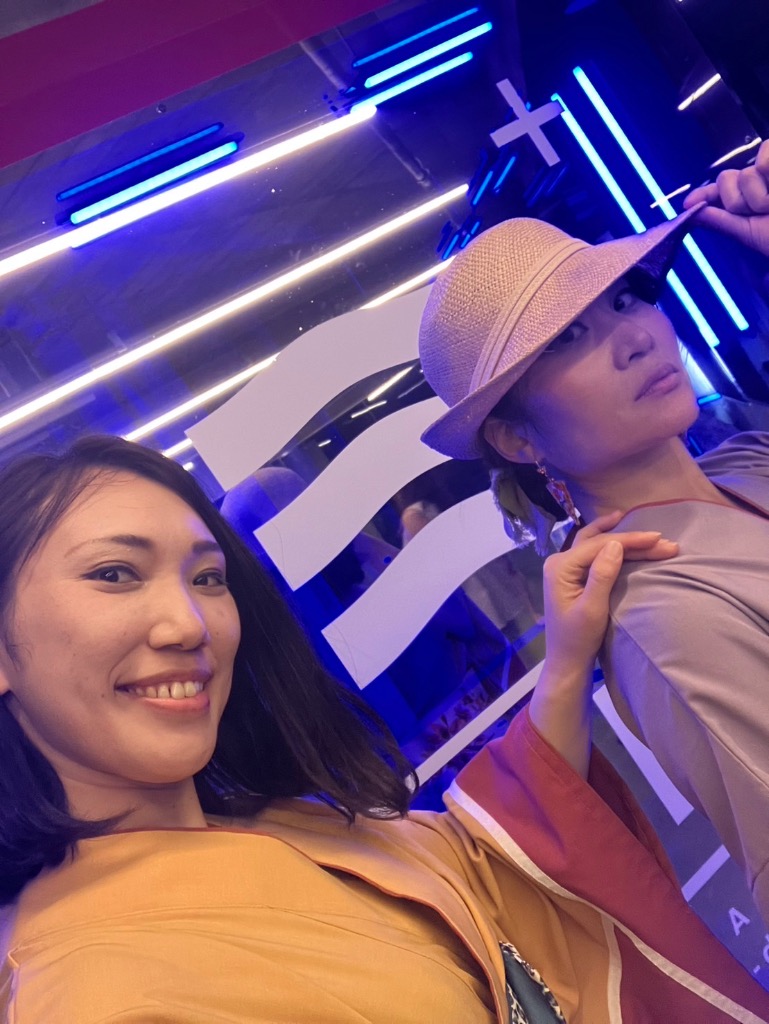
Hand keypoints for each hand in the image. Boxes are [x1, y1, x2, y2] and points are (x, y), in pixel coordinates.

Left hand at [528, 511, 677, 776]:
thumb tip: (615, 544)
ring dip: (624, 540)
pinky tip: (626, 540)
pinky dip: (615, 548)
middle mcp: (560, 562)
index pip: (598, 545)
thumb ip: (602, 575)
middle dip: (632, 541)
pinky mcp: (574, 576)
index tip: (658, 538)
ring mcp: (566, 568)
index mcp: (560, 567)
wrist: (568, 661)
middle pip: (599, 542)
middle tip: (664, 541)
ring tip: (651, 537)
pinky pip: (595, 554)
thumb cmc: (578, 639)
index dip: (630, 540)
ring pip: (597, 545)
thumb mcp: (592, 609)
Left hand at [684, 139, 768, 256]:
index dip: (705, 195)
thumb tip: (690, 211)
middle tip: (764, 212)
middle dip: (739, 202)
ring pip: (747, 172)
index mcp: (751, 198)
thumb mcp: (751, 233)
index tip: (688, 204)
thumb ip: (722, 221)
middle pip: (728, 179)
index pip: (721, 190)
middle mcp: (762, 179)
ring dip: (760, 195)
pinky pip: (765, 156)